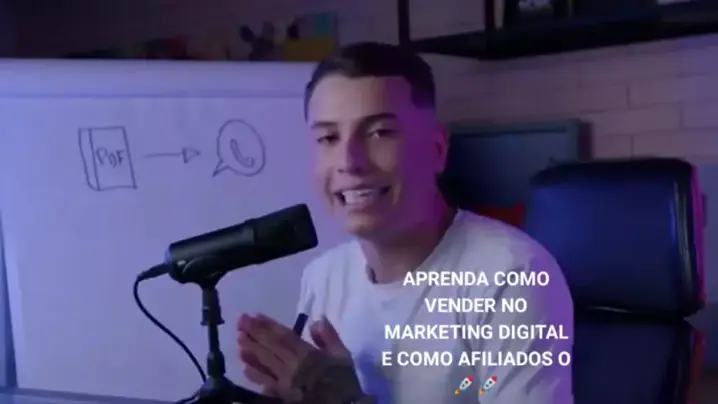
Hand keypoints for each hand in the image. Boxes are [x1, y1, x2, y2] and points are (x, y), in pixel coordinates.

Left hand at [236, 314, 363, 402]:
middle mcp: (292, 368)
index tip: (254, 315)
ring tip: (238, 339)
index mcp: (307, 355)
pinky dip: (255, 375)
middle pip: (269, 348)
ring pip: (264, 364)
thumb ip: (329, 337)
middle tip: (240, 321)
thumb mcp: (343, 357)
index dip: (268, 325)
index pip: (283, 337)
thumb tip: (316, 320)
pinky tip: (245, 368)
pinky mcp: (282, 397)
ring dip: (250, 351)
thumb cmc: (344, 382)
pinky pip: (266, 384)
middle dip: (254, 333)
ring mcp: (285, 384)